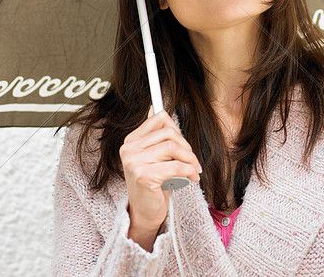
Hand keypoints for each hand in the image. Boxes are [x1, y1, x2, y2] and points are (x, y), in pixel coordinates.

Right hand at [120, 108, 201, 249]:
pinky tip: (192, 177)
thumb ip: (156, 137)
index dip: (177, 129)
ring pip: (173, 147)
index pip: (159, 118)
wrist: (144, 214)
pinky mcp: (144, 176)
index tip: (183, 144)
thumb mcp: (152, 158)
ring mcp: (134, 162)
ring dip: (190, 159)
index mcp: (131, 141)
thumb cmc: (153, 186)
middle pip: (168, 132)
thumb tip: (156, 109)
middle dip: (186, 146)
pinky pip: (176, 165)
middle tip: (192, 161)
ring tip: (193, 169)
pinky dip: (189, 170)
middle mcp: (129, 150)